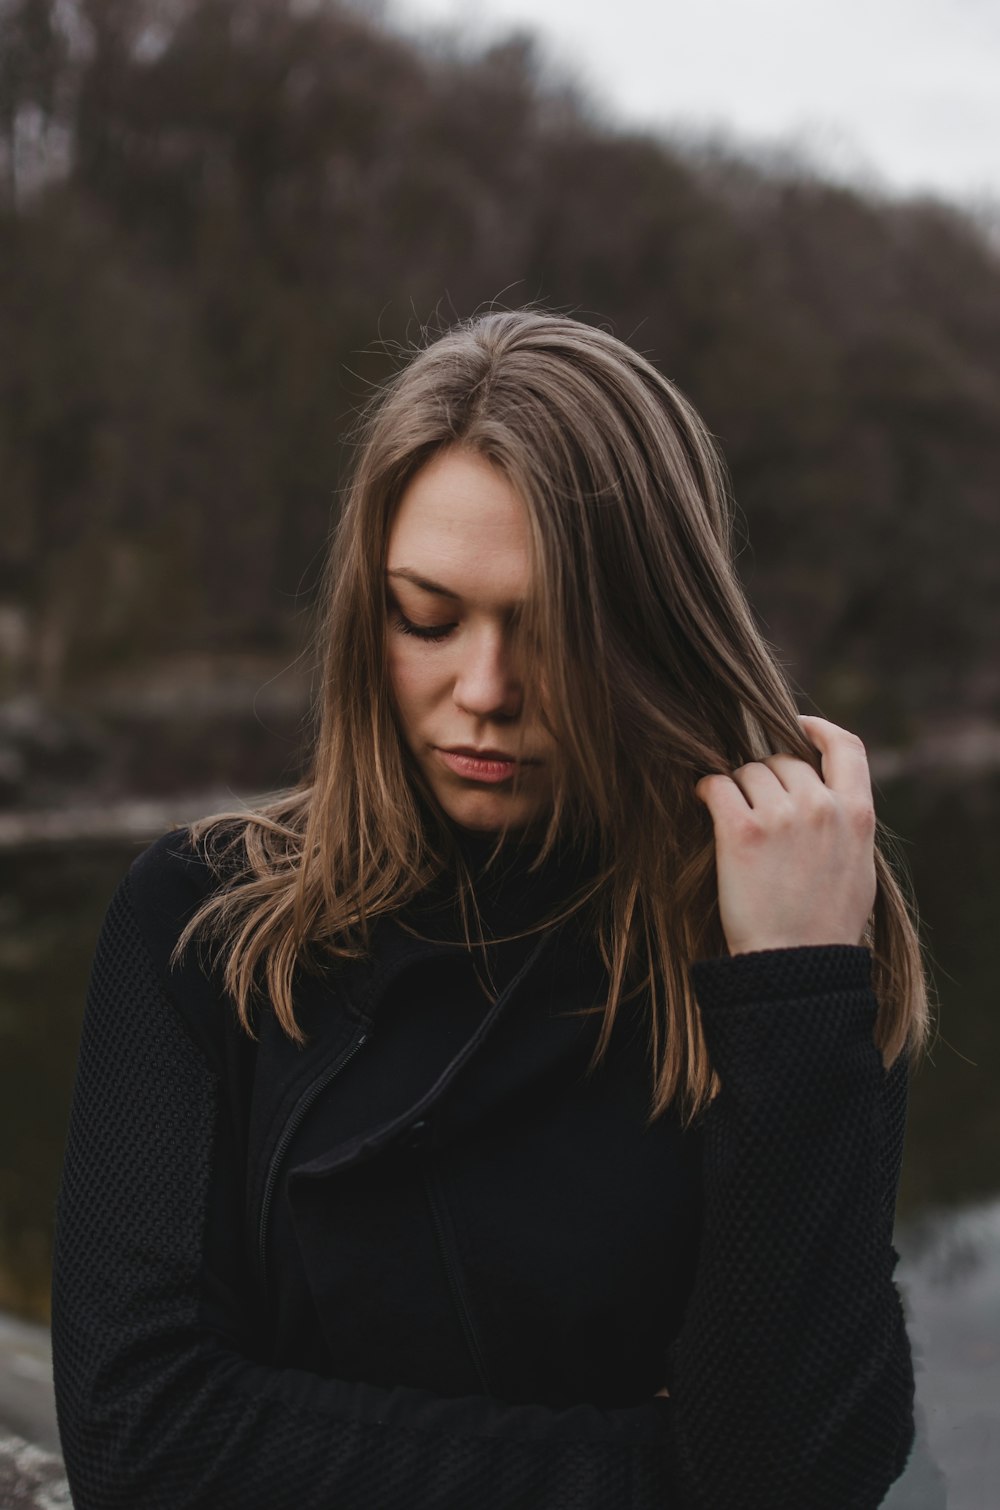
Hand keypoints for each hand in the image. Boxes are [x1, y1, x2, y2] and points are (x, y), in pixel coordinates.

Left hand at [694, 715, 876, 955]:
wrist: (797, 967)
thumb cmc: (826, 927)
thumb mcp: (859, 870)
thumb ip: (848, 827)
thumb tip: (831, 799)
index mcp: (857, 815)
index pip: (847, 746)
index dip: (819, 729)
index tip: (797, 726)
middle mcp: (821, 807)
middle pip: (783, 760)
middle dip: (765, 777)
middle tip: (753, 807)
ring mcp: (781, 818)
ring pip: (748, 771)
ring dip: (737, 788)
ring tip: (734, 819)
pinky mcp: (741, 832)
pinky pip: (717, 786)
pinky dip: (707, 789)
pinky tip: (704, 801)